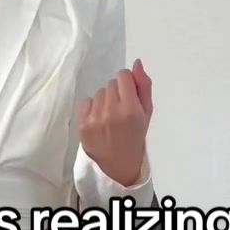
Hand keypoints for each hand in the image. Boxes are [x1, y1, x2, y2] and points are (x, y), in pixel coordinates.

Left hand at [76, 58, 152, 185]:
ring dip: (105, 101)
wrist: (118, 165)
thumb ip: (144, 87)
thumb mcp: (146, 114)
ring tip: (110, 117)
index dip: (127, 83)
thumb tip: (137, 63)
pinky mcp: (82, 124)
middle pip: (111, 84)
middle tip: (121, 110)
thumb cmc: (135, 137)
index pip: (123, 76)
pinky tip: (99, 121)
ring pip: (99, 93)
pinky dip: (92, 108)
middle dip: (117, 93)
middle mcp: (111, 111)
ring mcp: (95, 118)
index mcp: (131, 109)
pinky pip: (86, 102)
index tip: (129, 95)